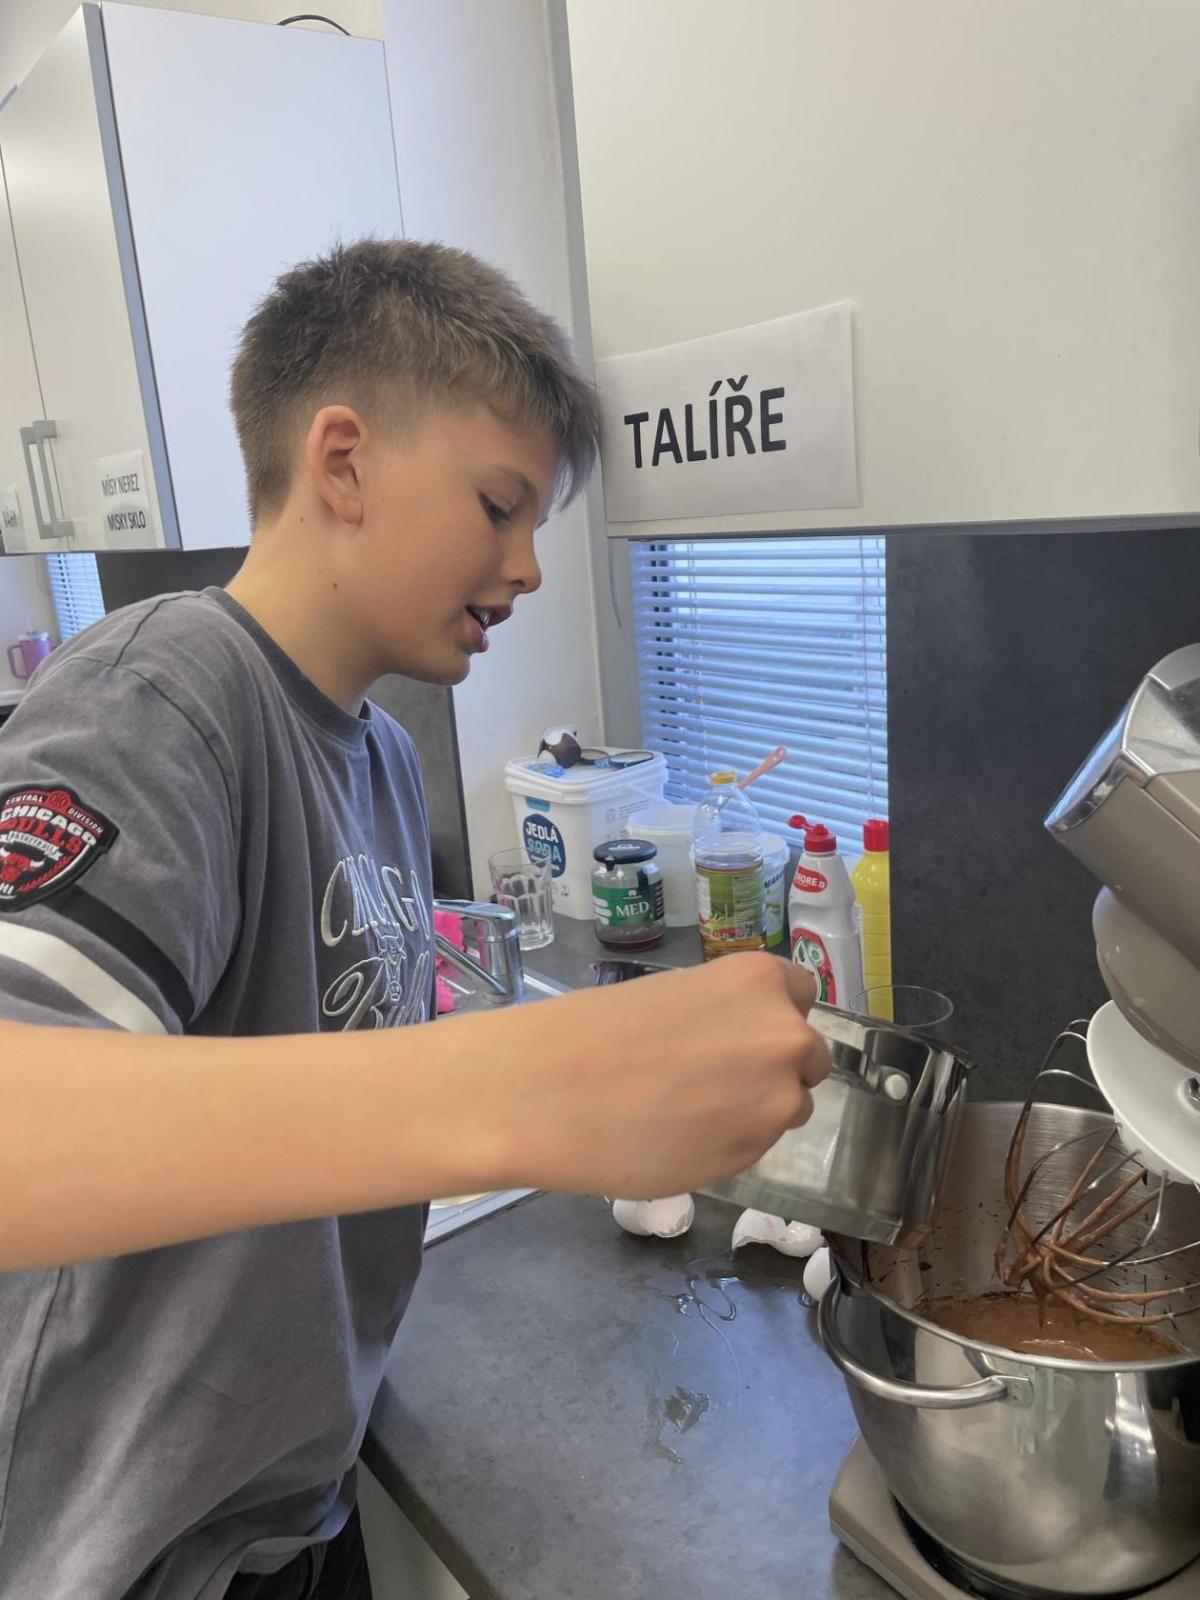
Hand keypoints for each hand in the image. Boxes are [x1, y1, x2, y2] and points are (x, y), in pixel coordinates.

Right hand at [494, 954, 830, 1198]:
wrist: (546, 1091)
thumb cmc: (595, 1031)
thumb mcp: (677, 997)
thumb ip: (726, 1017)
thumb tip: (738, 1044)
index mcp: (760, 982)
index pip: (803, 994)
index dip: (775, 1015)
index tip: (744, 1030)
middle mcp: (784, 1038)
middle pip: (807, 1056)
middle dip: (775, 1067)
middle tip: (717, 1078)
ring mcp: (774, 1103)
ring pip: (788, 1107)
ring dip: (756, 1110)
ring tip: (690, 1112)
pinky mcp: (750, 1157)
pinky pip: (756, 1145)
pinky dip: (730, 1143)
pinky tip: (679, 1137)